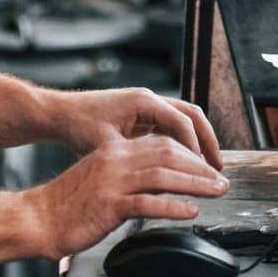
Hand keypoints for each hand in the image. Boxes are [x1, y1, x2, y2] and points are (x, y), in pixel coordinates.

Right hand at [22, 137, 229, 259]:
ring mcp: (111, 182)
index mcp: (115, 152)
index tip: (207, 168)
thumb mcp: (103, 179)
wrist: (39, 217)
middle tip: (220, 180)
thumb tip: (160, 182)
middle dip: (199, 167)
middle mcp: (115, 161)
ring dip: (195, 184)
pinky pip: (147, 203)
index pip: (162, 144)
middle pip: (168, 155)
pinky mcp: (108, 205)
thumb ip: (129, 176)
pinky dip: (172, 207)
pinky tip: (188, 212)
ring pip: (163, 175)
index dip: (189, 155)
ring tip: (214, 192)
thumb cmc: (69, 203)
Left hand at [53, 87, 223, 169]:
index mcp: (144, 101)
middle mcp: (149, 99)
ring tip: (207, 167)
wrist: (60, 114)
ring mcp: (146, 105)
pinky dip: (182, 142)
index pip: (183, 123)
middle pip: (192, 116)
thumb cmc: (78, 126)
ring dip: (197, 142)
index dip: (196, 148)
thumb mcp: (107, 145)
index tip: (202, 171)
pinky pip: (170, 127)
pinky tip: (185, 163)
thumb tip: (158, 177)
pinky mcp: (141, 114)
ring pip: (184, 120)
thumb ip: (134, 157)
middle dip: (207, 141)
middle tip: (217, 168)